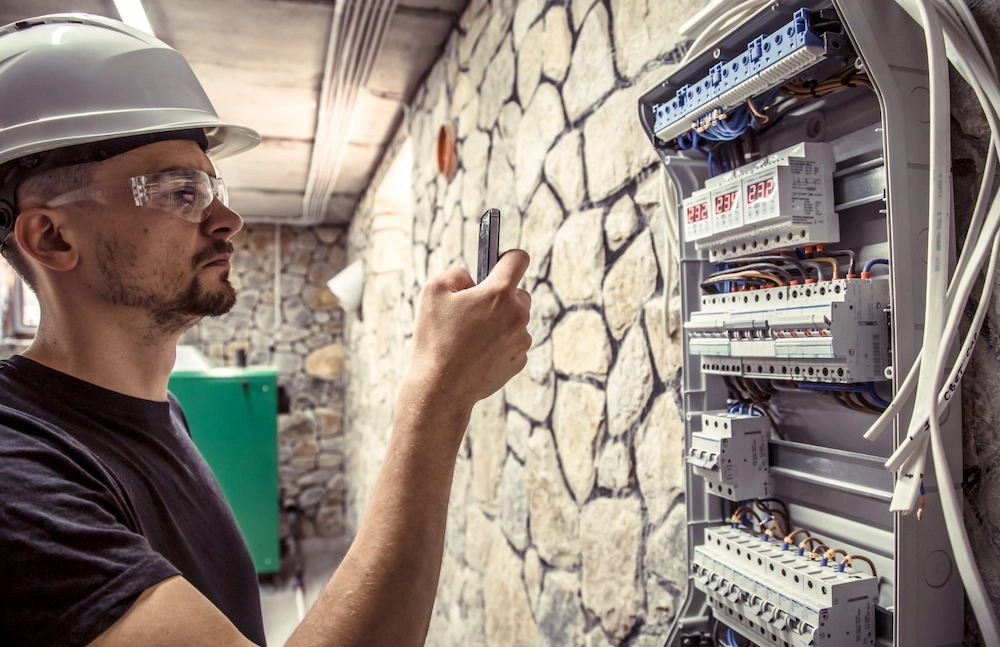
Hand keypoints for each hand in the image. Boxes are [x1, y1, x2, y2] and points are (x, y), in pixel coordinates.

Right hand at [407, 250, 531, 415]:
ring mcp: (521, 340)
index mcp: (499, 293)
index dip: (507, 258)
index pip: (518, 259)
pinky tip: (477, 353)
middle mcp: (517, 315)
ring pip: (515, 320)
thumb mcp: (433, 292)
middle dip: (499, 296)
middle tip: (473, 309)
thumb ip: (456, 273)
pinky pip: (513, 343)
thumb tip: (471, 277)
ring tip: (471, 337)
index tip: (498, 264)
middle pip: (518, 293)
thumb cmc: (435, 339)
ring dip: (499, 322)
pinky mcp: (519, 361)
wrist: (441, 388)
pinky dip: (499, 344)